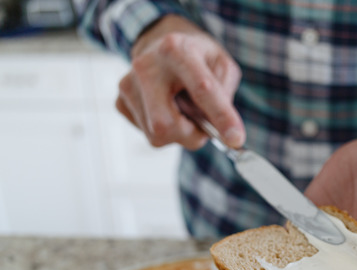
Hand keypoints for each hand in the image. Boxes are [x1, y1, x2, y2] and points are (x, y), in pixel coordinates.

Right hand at [116, 14, 244, 149]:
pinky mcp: (121, 102)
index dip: (221, 117)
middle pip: (166, 123)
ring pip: (157, 134)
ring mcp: (128, 85)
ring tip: (185, 110)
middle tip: (205, 128)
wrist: (161, 43)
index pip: (201, 89)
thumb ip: (224, 94)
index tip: (236, 139)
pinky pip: (149, 134)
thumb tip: (218, 128)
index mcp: (176, 50)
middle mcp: (146, 66)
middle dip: (191, 135)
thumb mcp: (221, 64)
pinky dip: (166, 130)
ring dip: (181, 133)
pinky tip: (169, 110)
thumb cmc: (196, 56)